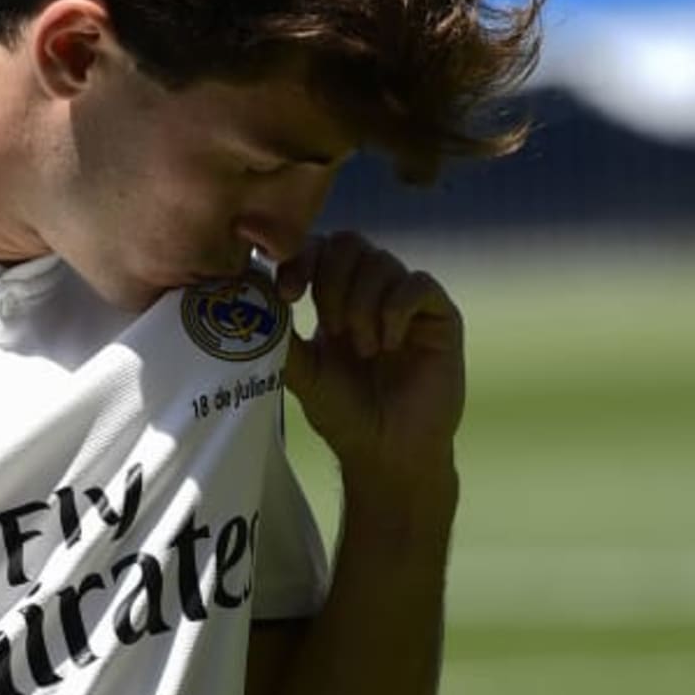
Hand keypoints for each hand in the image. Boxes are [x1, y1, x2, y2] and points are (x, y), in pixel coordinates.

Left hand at [278, 232, 463, 487]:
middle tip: (333, 329)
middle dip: (333, 282)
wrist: (387, 451)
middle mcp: (372, 291)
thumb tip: (255, 301)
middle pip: (349, 243)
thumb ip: (280, 337)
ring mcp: (406, 301)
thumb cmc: (344, 413)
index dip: (301, 259)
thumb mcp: (303, 372)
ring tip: (365, 350)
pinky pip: (417, 284)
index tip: (289, 293)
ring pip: (382, 262)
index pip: (318, 249)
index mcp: (335, 297)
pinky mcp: (439, 316)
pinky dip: (396, 309)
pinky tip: (390, 344)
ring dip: (363, 305)